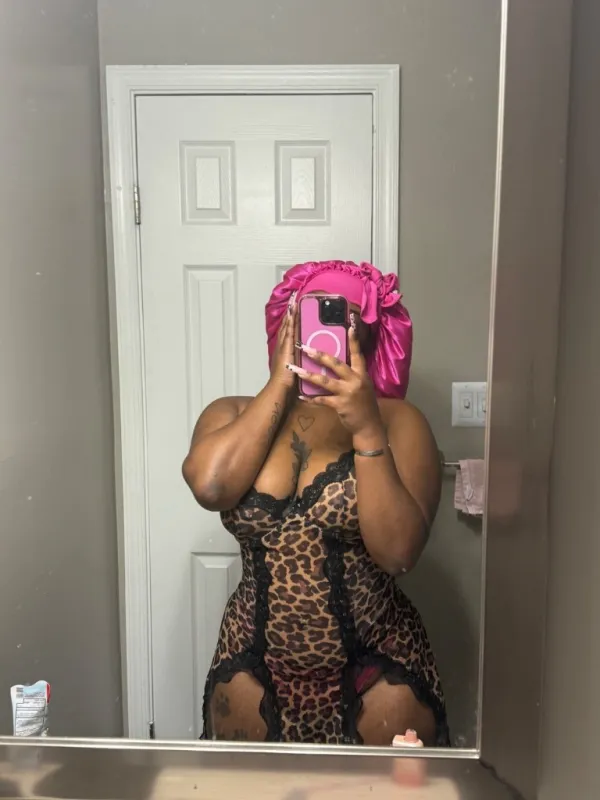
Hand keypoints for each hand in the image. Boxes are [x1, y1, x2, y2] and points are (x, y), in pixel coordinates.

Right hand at [269, 295, 297, 389]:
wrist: (279, 390)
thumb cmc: (288, 385)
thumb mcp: (298, 370)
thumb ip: (303, 364)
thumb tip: (313, 362)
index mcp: (285, 350)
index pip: (289, 331)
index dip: (291, 320)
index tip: (294, 309)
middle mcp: (282, 346)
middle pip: (287, 325)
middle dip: (290, 312)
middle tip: (294, 298)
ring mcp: (283, 346)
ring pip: (287, 325)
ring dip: (290, 312)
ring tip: (294, 300)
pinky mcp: (285, 348)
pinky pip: (289, 330)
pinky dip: (290, 320)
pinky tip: (293, 311)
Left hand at [288, 320, 383, 436]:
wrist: (369, 425)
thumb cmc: (364, 404)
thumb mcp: (363, 385)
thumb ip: (352, 374)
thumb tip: (337, 362)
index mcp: (361, 373)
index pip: (357, 353)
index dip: (353, 339)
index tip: (350, 324)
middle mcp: (355, 380)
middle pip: (336, 364)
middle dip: (319, 355)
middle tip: (304, 347)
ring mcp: (347, 393)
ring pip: (325, 381)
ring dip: (308, 375)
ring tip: (294, 369)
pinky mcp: (340, 405)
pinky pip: (322, 400)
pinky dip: (310, 398)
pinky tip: (300, 396)